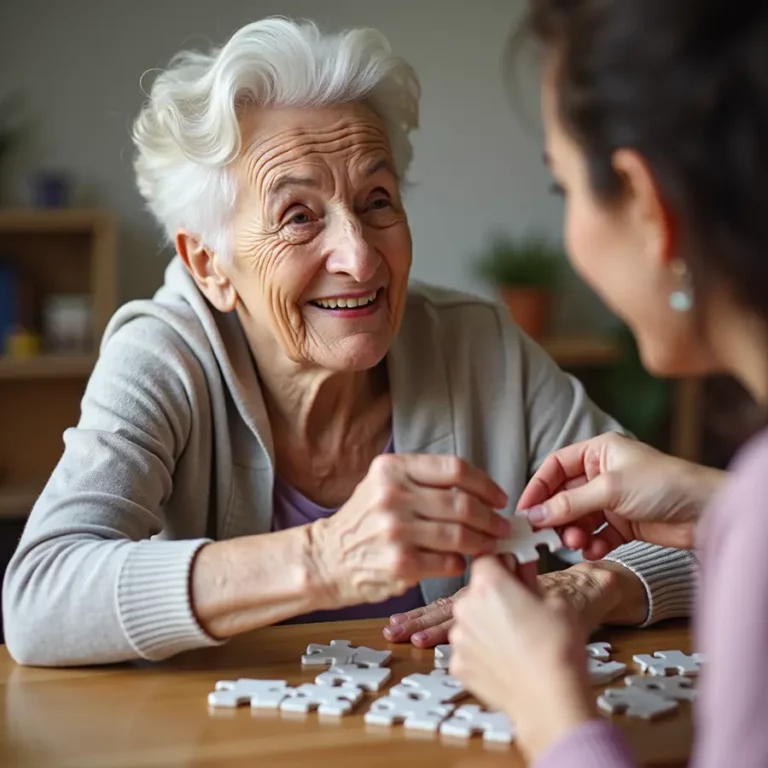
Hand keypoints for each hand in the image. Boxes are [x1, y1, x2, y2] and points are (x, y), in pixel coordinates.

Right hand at [309, 454, 510, 608]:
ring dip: (483, 541)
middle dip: (492, 518)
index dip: (485, 484)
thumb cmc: (362, 521)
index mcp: (392, 469)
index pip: (454, 469)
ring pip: (461, 535)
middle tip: (502, 526)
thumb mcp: (383, 484)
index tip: (498, 497)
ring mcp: (396, 532)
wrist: (326, 558)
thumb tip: (477, 491)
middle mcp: (393, 496)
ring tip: (490, 544)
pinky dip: (461, 562)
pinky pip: (449, 562)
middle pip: (463, 504)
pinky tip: (459, 561)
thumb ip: (423, 480)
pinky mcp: (401, 565)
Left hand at [382, 558, 641, 644]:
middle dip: (492, 596)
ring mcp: (458, 638)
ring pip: (469, 620)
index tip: (511, 572)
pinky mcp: (457, 665)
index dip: (500, 565)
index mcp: (488, 584)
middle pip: (474, 591)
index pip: (485, 559)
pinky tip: (502, 658)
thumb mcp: (555, 600)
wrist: (550, 698)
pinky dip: (479, 651)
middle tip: (517, 609)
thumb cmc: (557, 648)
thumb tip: (521, 568)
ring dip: (484, 624)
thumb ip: (530, 577)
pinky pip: (467, 649)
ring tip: (512, 639)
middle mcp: (465, 607)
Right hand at [519, 432, 723, 556]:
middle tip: (546, 534)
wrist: (708, 512)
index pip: (555, 467)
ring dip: (573, 533)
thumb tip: (535, 514)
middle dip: (556, 516)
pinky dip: (591, 544)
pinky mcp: (624, 524)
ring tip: (576, 543)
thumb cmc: (664, 484)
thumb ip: (569, 503)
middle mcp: (602, 474)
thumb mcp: (610, 489)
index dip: (538, 488)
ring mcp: (613, 500)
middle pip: (564, 496)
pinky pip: (596, 535)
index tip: (525, 511)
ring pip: (578, 519)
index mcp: (598, 452)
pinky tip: (593, 550)